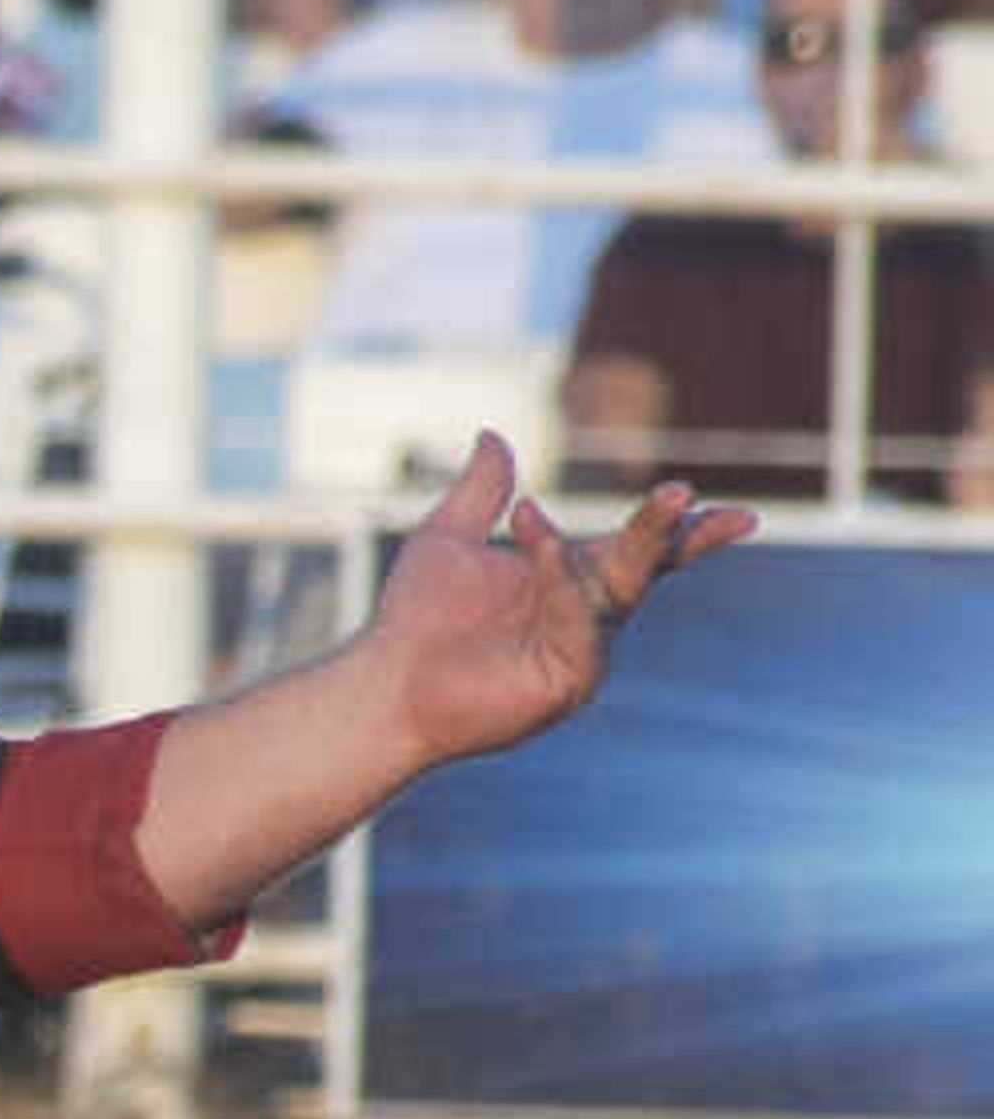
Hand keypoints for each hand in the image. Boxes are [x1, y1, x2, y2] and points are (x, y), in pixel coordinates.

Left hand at [367, 428, 754, 765]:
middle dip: (666, 532)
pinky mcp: (570, 684)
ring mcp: (583, 654)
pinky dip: (559, 582)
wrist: (383, 682)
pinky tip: (531, 550)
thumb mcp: (450, 537)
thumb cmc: (412, 619)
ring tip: (527, 522)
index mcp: (571, 579)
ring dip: (577, 556)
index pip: (644, 550)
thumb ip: (481, 490)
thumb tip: (493, 435)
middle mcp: (587, 616)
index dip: (687, 530)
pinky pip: (583, 625)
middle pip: (645, 567)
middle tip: (682, 494)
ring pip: (611, 592)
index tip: (734, 511)